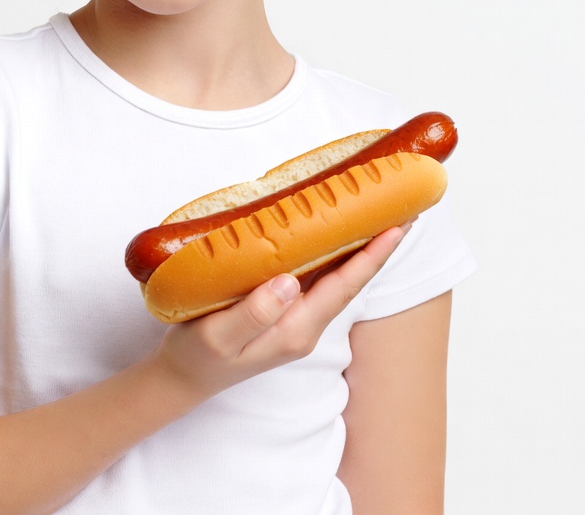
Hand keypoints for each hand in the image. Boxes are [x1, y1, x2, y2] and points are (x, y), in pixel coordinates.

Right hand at [151, 224, 411, 400]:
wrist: (183, 377)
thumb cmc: (197, 357)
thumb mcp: (219, 337)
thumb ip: (254, 313)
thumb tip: (289, 282)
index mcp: (297, 330)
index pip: (344, 286)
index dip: (373, 256)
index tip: (397, 226)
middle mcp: (305, 324)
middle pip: (351, 279)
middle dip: (378, 245)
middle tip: (401, 207)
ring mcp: (296, 317)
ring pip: (336, 276)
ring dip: (359, 246)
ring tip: (376, 212)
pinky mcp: (282, 308)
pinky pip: (316, 275)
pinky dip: (331, 251)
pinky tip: (331, 231)